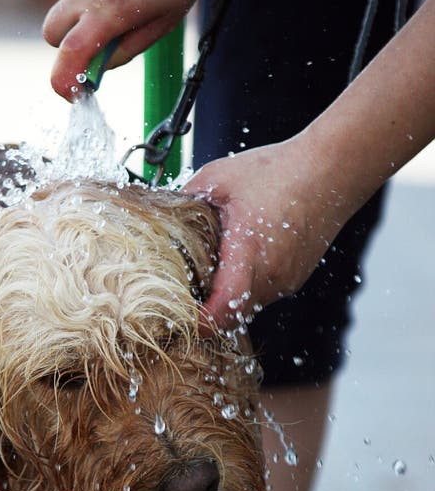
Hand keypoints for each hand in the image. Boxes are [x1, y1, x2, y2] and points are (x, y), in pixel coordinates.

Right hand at [43, 0, 241, 98]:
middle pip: (52, 35)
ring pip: (68, 4)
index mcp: (112, 11)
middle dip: (66, 47)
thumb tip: (96, 69)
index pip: (69, 56)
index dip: (63, 83)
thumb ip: (126, 49)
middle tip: (98, 43)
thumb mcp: (163, 22)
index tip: (71, 93)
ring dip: (87, 10)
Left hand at [183, 137, 348, 329]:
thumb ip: (185, 202)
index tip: (180, 319)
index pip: (225, 307)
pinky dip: (244, 286)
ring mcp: (287, 279)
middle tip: (180, 298)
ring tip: (207, 272)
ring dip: (225, 297)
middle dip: (206, 312)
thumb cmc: (278, 170)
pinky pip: (262, 294)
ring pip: (247, 306)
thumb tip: (157, 217)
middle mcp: (272, 273)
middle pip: (232, 314)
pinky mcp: (295, 278)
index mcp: (250, 251)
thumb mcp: (218, 178)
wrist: (333, 168)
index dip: (201, 322)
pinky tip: (235, 261)